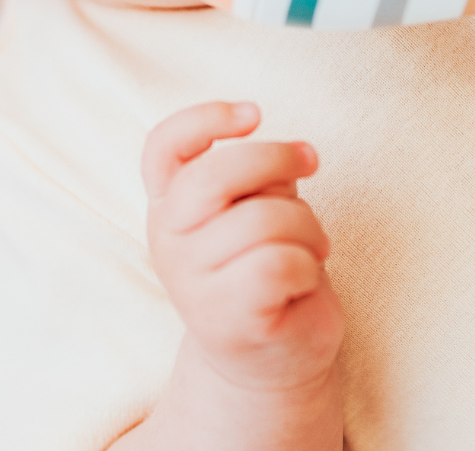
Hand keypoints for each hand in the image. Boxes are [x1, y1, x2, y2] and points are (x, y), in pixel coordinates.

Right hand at [142, 102, 342, 395]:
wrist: (270, 360)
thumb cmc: (265, 270)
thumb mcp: (252, 212)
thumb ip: (256, 177)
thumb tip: (296, 153)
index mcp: (169, 206)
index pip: (162, 147)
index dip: (204, 119)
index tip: (253, 114)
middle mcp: (168, 240)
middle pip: (216, 174)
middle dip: (277, 159)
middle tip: (311, 163)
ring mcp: (191, 282)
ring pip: (264, 219)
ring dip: (308, 227)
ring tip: (311, 247)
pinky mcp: (227, 317)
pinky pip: (281, 263)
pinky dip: (309, 265)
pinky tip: (305, 281)